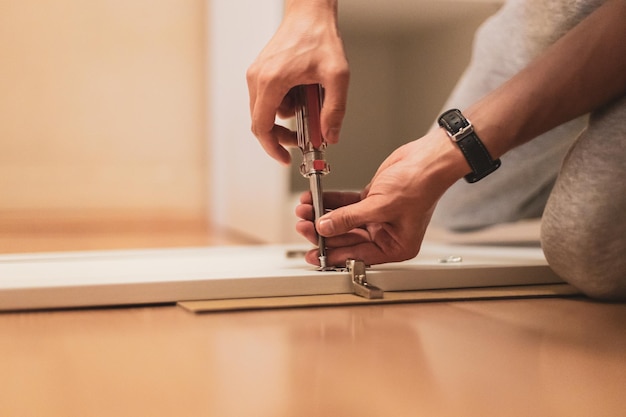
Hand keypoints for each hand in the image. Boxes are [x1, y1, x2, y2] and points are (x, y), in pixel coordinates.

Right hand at [246, 0, 349, 163]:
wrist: (310, 13)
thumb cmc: (320, 37)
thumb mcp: (337, 76)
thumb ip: (334, 110)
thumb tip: (329, 135)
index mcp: (271, 82)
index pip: (262, 127)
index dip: (273, 148)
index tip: (285, 158)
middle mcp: (257, 79)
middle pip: (261, 122)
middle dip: (282, 135)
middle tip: (303, 137)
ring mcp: (256, 75)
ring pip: (266, 111)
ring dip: (287, 117)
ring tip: (309, 103)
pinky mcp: (260, 72)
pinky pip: (268, 99)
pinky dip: (284, 104)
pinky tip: (302, 92)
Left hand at [295, 131, 466, 265]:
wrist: (427, 158)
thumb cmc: (420, 184)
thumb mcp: (380, 206)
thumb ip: (349, 218)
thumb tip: (325, 228)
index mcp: (396, 246)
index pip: (358, 256)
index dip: (333, 255)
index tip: (314, 254)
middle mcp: (387, 234)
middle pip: (347, 238)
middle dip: (323, 232)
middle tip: (304, 227)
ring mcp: (378, 217)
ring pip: (343, 221)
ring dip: (323, 215)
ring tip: (305, 211)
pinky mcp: (372, 200)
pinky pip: (346, 204)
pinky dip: (330, 202)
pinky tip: (315, 200)